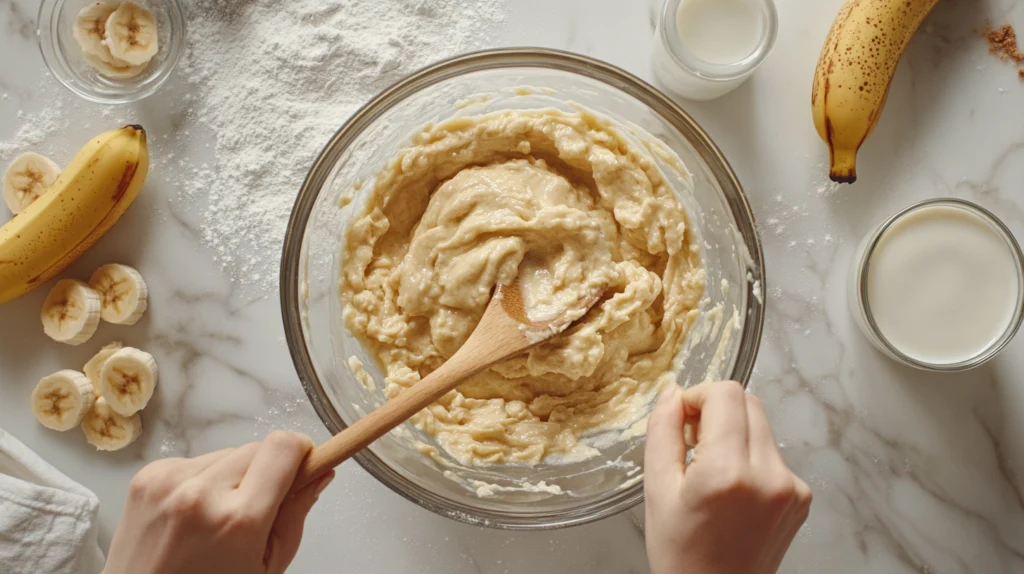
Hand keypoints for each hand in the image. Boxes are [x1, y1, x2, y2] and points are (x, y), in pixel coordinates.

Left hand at [104, 431, 333, 573]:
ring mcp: (169, 481)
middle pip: (259, 447)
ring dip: (233, 476)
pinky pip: (197, 460)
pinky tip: (192, 515)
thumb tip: (320, 473)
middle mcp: (201, 493)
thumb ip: (295, 516)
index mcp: (239, 520)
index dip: (301, 452)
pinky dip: (203, 480)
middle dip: (268, 471)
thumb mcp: (266, 567)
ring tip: (217, 517)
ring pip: (228, 453)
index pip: (284, 447)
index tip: (303, 466)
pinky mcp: (148, 476)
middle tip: (258, 507)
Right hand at [644, 381, 811, 573]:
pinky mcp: (801, 497)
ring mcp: (791, 487)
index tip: (681, 419)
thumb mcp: (656, 490)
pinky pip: (773, 454)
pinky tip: (732, 489)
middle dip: (717, 411)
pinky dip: (751, 457)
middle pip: (749, 403)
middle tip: (693, 442)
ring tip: (711, 470)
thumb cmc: (681, 554)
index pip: (726, 394)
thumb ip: (662, 432)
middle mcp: (769, 476)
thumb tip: (672, 392)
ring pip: (762, 426)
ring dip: (734, 433)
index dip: (698, 396)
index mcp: (727, 473)